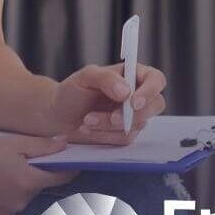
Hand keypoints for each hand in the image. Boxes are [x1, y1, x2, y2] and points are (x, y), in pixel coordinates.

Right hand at [0, 133, 78, 214]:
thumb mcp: (10, 143)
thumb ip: (42, 146)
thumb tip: (65, 144)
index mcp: (27, 181)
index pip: (61, 177)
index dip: (70, 168)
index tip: (76, 161)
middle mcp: (21, 202)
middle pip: (40, 185)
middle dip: (36, 173)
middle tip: (20, 158)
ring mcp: (8, 214)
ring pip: (25, 195)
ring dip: (20, 184)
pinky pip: (11, 205)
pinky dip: (7, 195)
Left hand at [45, 62, 166, 144]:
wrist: (59, 115)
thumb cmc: (72, 91)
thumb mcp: (85, 77)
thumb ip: (106, 78)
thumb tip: (126, 91)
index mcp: (133, 75)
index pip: (156, 80)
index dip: (150, 91)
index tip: (134, 103)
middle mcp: (137, 95)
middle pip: (156, 105)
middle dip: (134, 115)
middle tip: (113, 118)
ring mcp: (133, 116)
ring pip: (138, 125)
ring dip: (111, 125)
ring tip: (87, 119)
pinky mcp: (124, 134)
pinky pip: (124, 139)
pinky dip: (105, 135)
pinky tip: (88, 128)